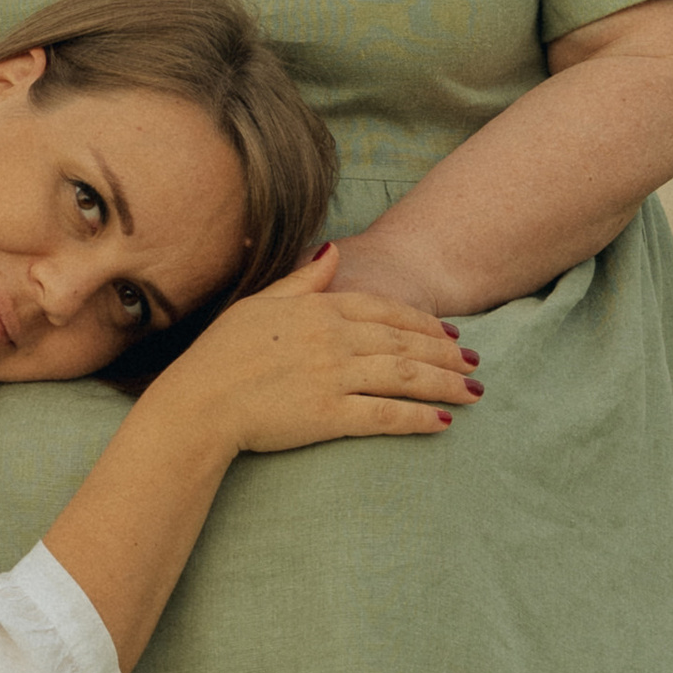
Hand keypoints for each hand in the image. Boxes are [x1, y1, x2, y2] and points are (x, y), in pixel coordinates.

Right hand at [161, 242, 480, 455]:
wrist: (197, 403)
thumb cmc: (219, 354)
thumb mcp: (258, 303)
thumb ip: (302, 280)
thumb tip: (332, 249)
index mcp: (317, 309)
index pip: (385, 310)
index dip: (423, 322)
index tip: (450, 332)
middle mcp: (332, 339)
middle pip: (405, 343)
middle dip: (446, 353)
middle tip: (475, 363)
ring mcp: (333, 376)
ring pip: (405, 376)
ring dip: (445, 384)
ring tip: (472, 391)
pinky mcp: (330, 415)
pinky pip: (386, 415)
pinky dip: (419, 418)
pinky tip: (443, 423)